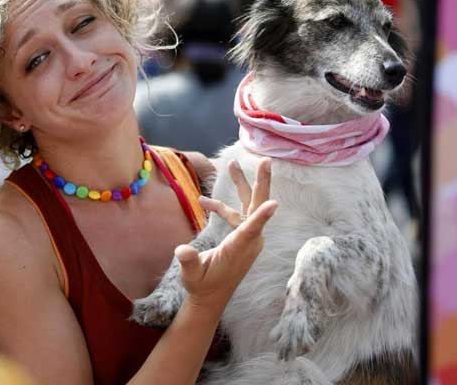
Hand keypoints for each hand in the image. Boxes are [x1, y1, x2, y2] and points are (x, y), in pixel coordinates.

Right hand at [176, 158, 275, 308]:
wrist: (211, 297)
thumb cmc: (201, 286)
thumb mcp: (191, 276)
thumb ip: (189, 261)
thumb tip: (182, 250)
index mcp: (237, 250)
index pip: (251, 230)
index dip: (262, 216)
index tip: (274, 203)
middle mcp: (247, 242)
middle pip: (258, 207)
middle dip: (261, 183)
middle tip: (265, 160)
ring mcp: (247, 238)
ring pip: (249, 206)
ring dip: (241, 185)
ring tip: (230, 164)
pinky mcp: (243, 237)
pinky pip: (236, 215)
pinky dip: (221, 206)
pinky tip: (204, 201)